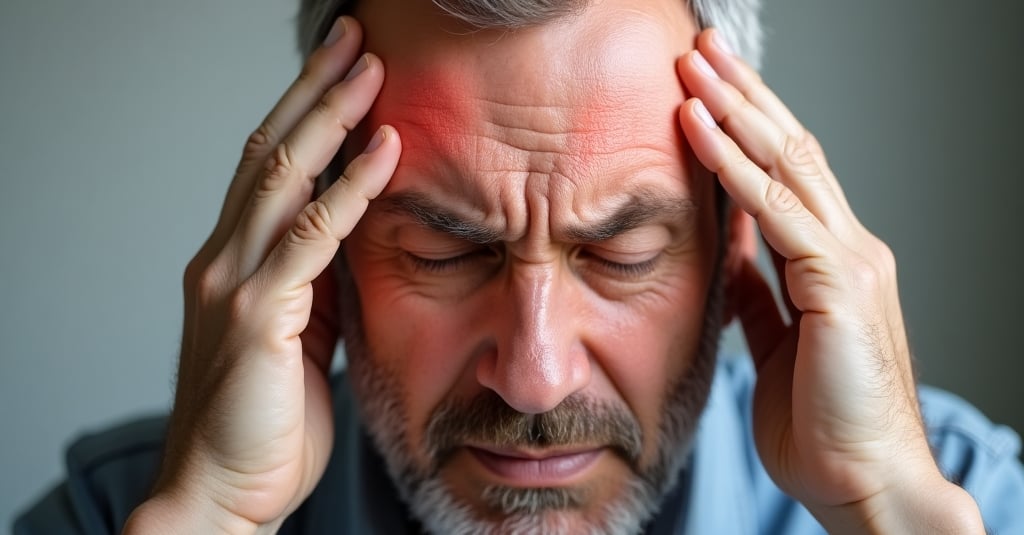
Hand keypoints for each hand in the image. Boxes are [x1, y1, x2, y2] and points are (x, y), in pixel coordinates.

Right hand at [125, 17, 399, 532]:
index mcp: (233, 264)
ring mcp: (234, 284)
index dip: (302, 114)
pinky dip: (350, 189)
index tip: (342, 72)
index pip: (265, 169)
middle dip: (314, 90)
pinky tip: (382, 150)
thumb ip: (314, 286)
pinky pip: (312, 238)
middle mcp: (223, 260)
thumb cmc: (262, 423)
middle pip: (268, 152)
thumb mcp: (297, 339)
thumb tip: (351, 242)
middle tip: (352, 38)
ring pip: (282, 177)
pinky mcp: (257, 315)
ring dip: (330, 117)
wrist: (221, 493)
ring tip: (371, 68)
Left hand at [677, 29, 982, 532]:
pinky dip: (733, 166)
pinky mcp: (838, 285)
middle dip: (744, 95)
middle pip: (791, 149)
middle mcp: (848, 246)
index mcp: (831, 260)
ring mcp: (849, 260)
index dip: (748, 125)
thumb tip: (730, 254)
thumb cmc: (823, 420)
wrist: (863, 481)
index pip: (789, 172)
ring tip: (694, 67)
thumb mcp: (777, 340)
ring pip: (787, 163)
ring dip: (735, 110)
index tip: (707, 89)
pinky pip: (776, 212)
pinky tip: (699, 130)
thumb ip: (758, 292)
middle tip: (702, 49)